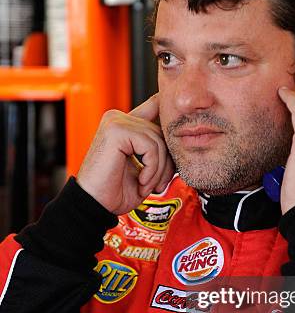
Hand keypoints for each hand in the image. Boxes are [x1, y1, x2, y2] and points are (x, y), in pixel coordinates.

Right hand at [77, 94, 174, 214]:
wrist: (94, 206)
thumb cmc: (115, 191)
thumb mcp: (144, 169)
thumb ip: (157, 150)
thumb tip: (183, 136)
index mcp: (124, 124)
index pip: (156, 107)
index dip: (170, 118)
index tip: (182, 132)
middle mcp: (118, 118)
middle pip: (162, 132)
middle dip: (167, 163)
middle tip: (158, 185)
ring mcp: (116, 122)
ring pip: (158, 141)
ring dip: (159, 170)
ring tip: (146, 186)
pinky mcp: (116, 131)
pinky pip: (151, 147)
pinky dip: (152, 169)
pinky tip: (141, 181)